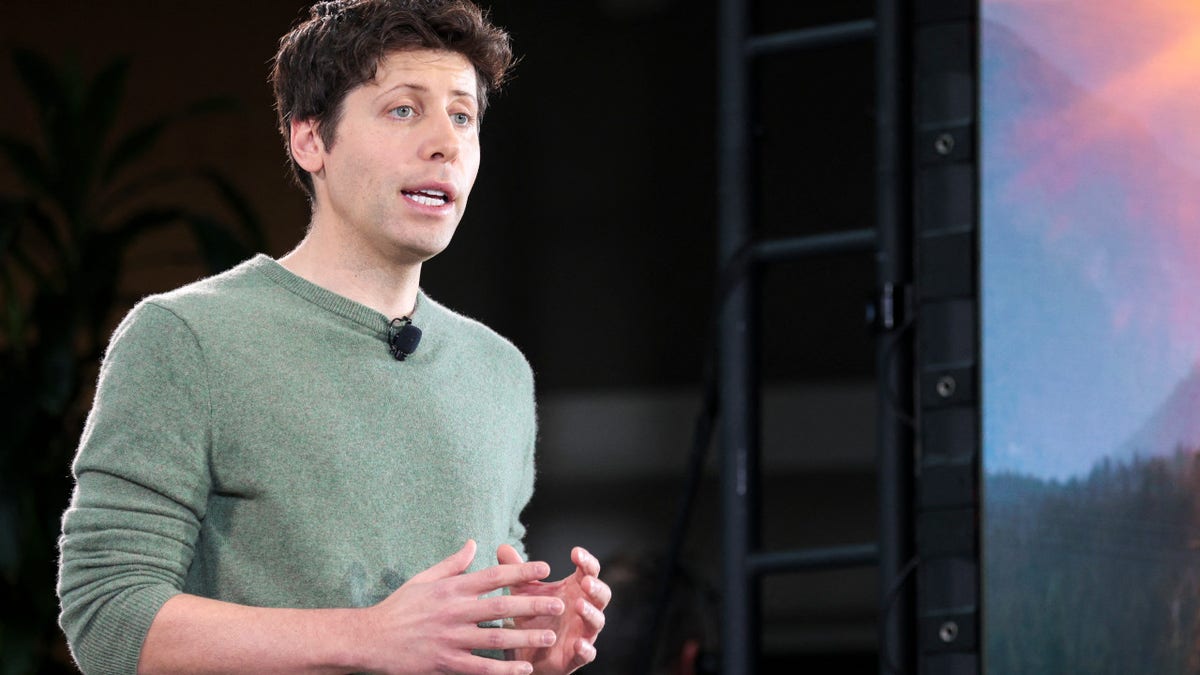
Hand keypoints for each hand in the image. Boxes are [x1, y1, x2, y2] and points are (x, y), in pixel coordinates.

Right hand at [356, 540, 566, 674]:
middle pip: (500, 606)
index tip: (544, 567)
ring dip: (524, 637)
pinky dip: (503, 669)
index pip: (492, 576)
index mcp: (451, 589)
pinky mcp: (445, 662)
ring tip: (550, 637)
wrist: (369, 639)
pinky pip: (480, 667)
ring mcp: (450, 638)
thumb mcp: (423, 579)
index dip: (520, 571)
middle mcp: (453, 612)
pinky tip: (524, 668)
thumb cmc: (398, 608)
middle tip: (559, 604)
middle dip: (532, 604)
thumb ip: (452, 564)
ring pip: (494, 637)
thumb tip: (473, 543)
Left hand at [497, 545, 610, 674]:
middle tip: (586, 581)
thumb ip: (518, 571)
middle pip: (602, 595)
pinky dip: (586, 649)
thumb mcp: (523, 592)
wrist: (525, 651)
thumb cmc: (532, 616)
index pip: (588, 571)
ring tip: (579, 606)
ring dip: (591, 613)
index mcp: (575, 590)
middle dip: (596, 587)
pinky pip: (588, 652)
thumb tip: (502, 548)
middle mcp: (584, 609)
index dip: (586, 561)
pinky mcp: (576, 655)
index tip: (575, 552)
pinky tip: (579, 644)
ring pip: (597, 621)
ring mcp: (583, 632)